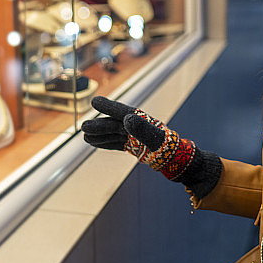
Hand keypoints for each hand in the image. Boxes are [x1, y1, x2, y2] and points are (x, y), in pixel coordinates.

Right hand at [81, 97, 221, 197]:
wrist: (178, 162)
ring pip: (113, 134)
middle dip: (99, 125)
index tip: (94, 101)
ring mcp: (135, 137)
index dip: (108, 106)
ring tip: (85, 136)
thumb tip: (127, 118)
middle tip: (83, 127)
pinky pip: (117, 144)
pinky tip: (94, 143)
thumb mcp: (155, 139)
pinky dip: (105, 143)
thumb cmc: (169, 148)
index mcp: (141, 120)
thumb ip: (142, 129)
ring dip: (99, 135)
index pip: (121, 112)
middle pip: (114, 124)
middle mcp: (136, 127)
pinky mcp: (135, 147)